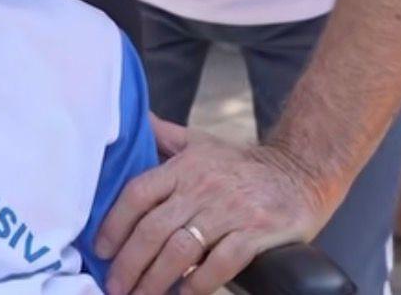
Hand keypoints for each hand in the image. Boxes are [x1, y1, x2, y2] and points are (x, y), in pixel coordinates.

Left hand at [96, 121, 334, 294]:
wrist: (300, 171)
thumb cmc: (241, 164)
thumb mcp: (200, 143)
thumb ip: (164, 136)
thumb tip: (135, 121)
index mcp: (184, 166)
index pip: (138, 194)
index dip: (114, 223)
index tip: (101, 249)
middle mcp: (202, 187)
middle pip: (154, 229)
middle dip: (129, 263)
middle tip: (114, 286)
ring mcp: (230, 210)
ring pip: (181, 250)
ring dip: (156, 280)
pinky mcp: (256, 232)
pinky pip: (221, 264)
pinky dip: (199, 284)